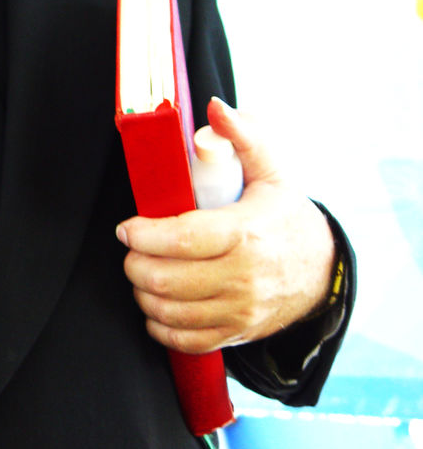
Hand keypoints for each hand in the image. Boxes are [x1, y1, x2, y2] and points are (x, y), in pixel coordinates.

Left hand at [115, 97, 335, 354]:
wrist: (321, 271)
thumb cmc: (285, 218)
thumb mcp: (271, 172)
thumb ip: (243, 138)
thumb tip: (215, 108)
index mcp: (245, 233)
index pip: (182, 239)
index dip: (144, 235)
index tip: (127, 228)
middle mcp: (242, 276)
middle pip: (167, 279)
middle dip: (135, 263)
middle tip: (132, 248)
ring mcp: (239, 310)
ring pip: (170, 311)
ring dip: (143, 293)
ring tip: (142, 272)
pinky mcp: (236, 332)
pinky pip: (185, 339)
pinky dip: (160, 325)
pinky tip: (155, 305)